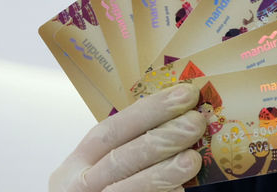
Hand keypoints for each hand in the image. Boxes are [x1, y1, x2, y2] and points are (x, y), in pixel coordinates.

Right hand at [50, 84, 205, 191]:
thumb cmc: (101, 187)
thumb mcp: (102, 163)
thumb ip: (132, 143)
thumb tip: (181, 117)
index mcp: (81, 160)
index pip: (112, 129)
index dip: (151, 110)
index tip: (185, 95)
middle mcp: (82, 183)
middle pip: (121, 158)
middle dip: (161, 138)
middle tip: (195, 123)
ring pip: (128, 188)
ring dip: (164, 171)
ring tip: (193, 159)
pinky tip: (180, 188)